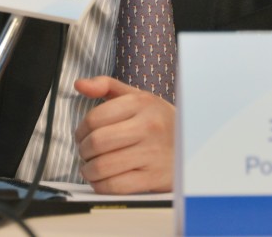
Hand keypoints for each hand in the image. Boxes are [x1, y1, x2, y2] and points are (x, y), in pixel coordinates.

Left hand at [73, 75, 173, 193]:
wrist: (192, 143)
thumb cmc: (158, 120)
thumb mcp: (137, 97)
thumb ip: (106, 86)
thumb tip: (79, 85)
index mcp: (141, 103)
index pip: (95, 118)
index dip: (80, 130)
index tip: (81, 136)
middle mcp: (148, 127)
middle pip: (97, 142)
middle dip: (83, 150)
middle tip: (84, 152)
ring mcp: (151, 154)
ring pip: (103, 166)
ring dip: (88, 170)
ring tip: (90, 167)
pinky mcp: (153, 178)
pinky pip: (115, 186)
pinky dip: (100, 186)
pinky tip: (102, 180)